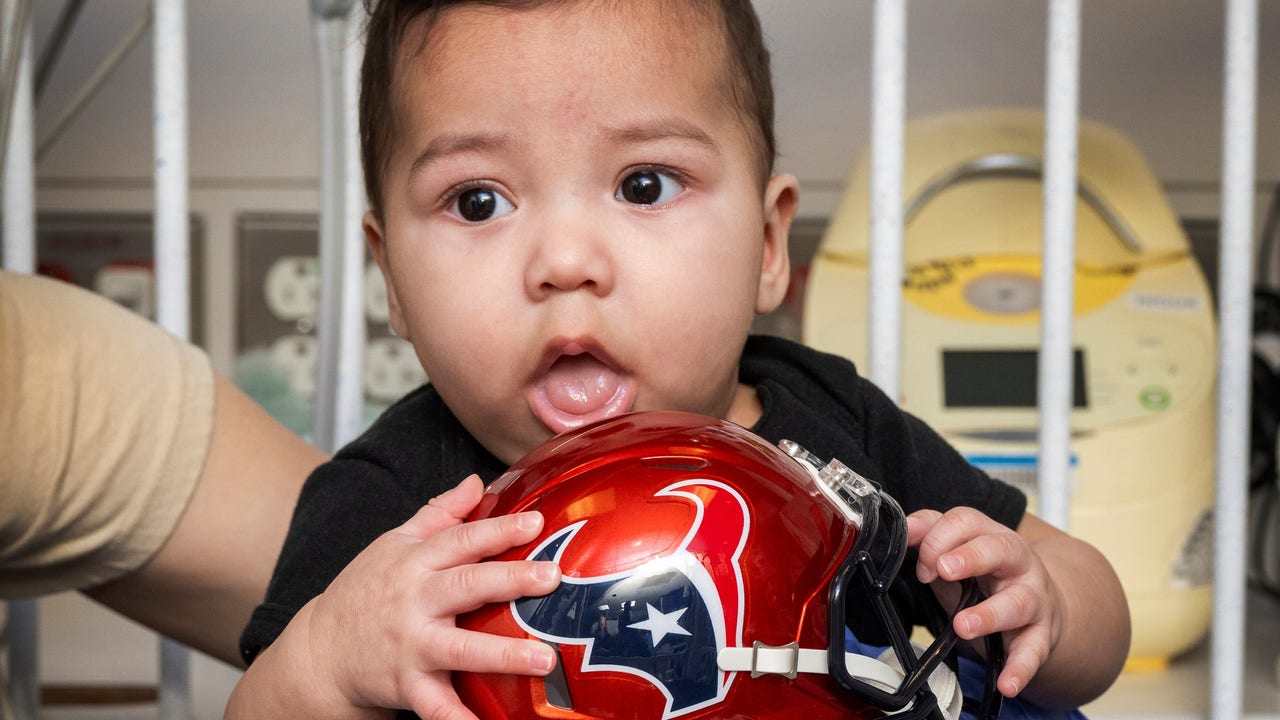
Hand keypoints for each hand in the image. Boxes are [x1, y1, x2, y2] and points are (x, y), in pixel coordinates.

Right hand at [304, 474, 561, 718]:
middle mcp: (414, 601)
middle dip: (510, 580)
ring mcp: (410, 645)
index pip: (461, 539)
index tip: (536, 521)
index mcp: (414, 562)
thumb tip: (477, 482)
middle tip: (552, 577)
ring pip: (459, 649)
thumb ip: (439, 514)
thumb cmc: (366, 591)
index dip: (498, 529)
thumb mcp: (394, 544)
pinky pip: (436, 706)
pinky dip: (458, 719)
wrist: (320, 651)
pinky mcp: (406, 685)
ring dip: (501, 654)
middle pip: (465, 586)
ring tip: (543, 659)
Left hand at [906, 507, 1062, 698]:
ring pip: (1017, 602)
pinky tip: (1006, 684)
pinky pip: (1033, 651)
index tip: (923, 564)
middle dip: (970, 557)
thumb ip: (932, 540)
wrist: (1043, 606)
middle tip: (943, 570)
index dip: (940, 538)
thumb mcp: (961, 554)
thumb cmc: (991, 578)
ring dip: (989, 615)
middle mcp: (1017, 562)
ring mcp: (1033, 597)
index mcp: (991, 536)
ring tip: (962, 626)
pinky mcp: (1041, 633)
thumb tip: (905, 531)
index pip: (967, 522)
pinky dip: (1020, 668)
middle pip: (1000, 549)